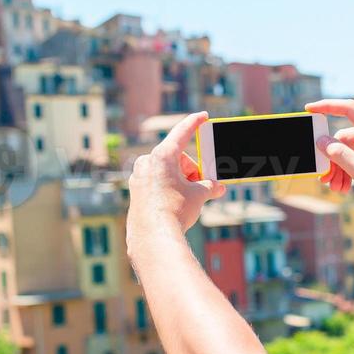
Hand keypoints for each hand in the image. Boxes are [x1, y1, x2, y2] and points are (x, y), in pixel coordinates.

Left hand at [128, 112, 225, 235]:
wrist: (153, 237)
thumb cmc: (175, 211)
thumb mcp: (198, 195)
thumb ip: (210, 186)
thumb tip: (218, 187)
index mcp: (162, 156)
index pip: (182, 132)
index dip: (195, 123)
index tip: (203, 115)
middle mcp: (147, 163)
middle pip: (177, 159)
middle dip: (192, 171)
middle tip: (202, 187)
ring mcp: (138, 177)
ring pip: (167, 172)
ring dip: (181, 181)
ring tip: (190, 200)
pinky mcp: (135, 191)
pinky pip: (157, 183)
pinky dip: (169, 188)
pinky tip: (175, 204)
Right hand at [305, 99, 353, 212]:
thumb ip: (339, 155)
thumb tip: (321, 142)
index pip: (349, 108)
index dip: (327, 106)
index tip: (309, 109)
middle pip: (343, 138)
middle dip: (332, 158)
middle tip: (323, 176)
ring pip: (347, 151)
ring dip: (339, 169)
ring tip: (335, 188)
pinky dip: (348, 172)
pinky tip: (343, 188)